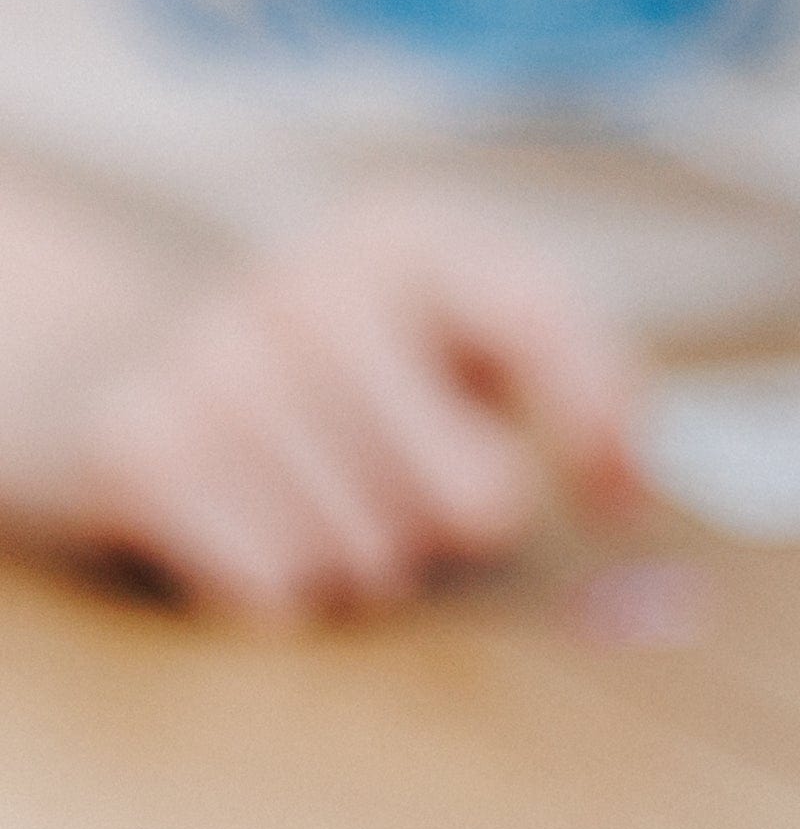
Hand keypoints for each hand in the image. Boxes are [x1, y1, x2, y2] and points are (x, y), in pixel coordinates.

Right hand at [26, 187, 640, 621]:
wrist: (131, 362)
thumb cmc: (366, 377)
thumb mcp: (480, 346)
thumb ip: (595, 406)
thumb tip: (638, 516)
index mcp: (412, 240)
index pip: (542, 327)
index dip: (599, 432)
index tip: (613, 506)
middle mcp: (307, 283)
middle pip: (474, 499)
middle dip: (458, 530)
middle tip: (411, 490)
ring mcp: (212, 359)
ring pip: (372, 558)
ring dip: (363, 564)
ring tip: (324, 502)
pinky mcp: (137, 445)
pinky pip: (272, 588)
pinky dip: (278, 589)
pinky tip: (251, 528)